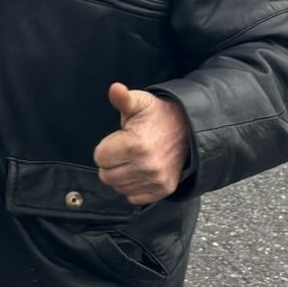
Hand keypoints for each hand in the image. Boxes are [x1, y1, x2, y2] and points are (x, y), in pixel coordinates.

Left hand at [93, 82, 190, 204]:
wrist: (188, 129)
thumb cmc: (158, 116)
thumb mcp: (140, 102)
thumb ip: (123, 98)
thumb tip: (115, 89)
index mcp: (136, 145)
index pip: (100, 157)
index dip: (105, 147)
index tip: (119, 139)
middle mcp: (147, 166)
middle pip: (106, 175)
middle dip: (111, 163)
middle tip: (125, 151)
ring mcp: (156, 180)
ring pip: (118, 187)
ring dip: (121, 175)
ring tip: (133, 159)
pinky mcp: (163, 189)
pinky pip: (133, 197)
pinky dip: (133, 187)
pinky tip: (140, 171)